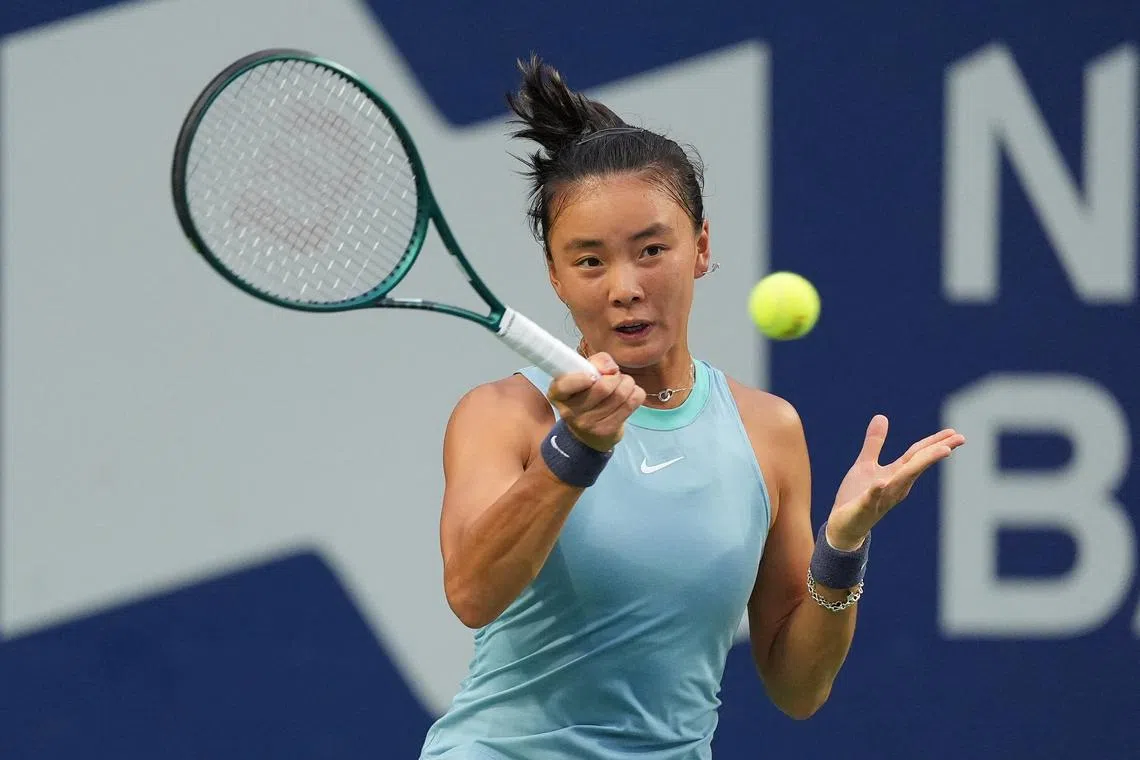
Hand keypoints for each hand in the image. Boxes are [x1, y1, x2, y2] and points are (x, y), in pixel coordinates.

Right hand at [547, 352, 645, 451]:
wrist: (590, 434)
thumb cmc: (586, 396)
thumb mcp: (584, 375)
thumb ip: (596, 362)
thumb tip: (611, 368)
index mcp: (557, 395)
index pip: (563, 385)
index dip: (581, 378)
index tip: (593, 375)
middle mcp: (570, 412)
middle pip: (603, 387)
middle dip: (615, 376)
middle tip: (613, 377)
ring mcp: (589, 424)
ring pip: (620, 394)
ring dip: (627, 383)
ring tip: (622, 384)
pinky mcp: (608, 430)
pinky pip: (632, 403)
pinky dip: (636, 393)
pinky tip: (629, 395)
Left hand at [825, 415, 965, 549]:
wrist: (843, 526)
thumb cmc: (857, 495)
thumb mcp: (865, 465)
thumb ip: (874, 443)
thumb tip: (882, 416)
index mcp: (896, 475)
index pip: (918, 456)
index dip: (935, 443)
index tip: (955, 433)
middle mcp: (895, 486)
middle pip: (917, 465)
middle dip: (936, 452)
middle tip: (958, 440)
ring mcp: (881, 498)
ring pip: (902, 480)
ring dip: (918, 466)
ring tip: (941, 451)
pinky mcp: (863, 507)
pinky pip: (871, 498)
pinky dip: (876, 490)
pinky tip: (880, 482)